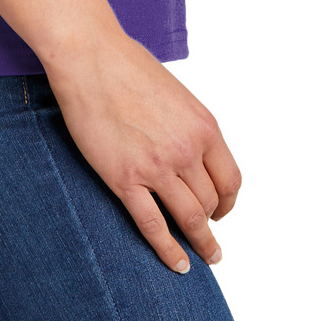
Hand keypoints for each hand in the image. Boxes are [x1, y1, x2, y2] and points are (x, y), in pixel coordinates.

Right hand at [42, 27, 241, 272]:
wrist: (89, 56)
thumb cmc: (127, 65)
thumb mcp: (176, 94)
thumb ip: (187, 127)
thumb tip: (191, 153)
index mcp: (203, 126)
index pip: (230, 179)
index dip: (228, 202)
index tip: (222, 211)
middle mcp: (187, 149)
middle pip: (209, 202)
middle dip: (210, 222)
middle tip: (207, 236)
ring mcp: (156, 166)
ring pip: (189, 219)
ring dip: (200, 243)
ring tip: (204, 258)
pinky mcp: (125, 179)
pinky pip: (153, 226)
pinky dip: (169, 251)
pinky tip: (178, 264)